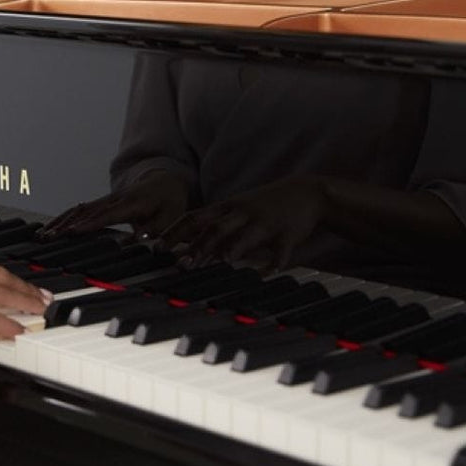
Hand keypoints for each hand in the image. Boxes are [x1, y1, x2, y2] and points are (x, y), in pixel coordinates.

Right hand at [39, 169, 192, 239]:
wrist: (165, 181)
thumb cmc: (169, 202)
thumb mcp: (171, 217)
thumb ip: (156, 230)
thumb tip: (141, 241)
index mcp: (132, 202)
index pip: (107, 214)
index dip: (90, 223)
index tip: (73, 231)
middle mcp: (114, 199)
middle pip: (85, 212)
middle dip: (65, 225)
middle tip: (48, 238)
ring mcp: (105, 200)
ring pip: (78, 210)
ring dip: (60, 222)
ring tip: (42, 236)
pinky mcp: (100, 203)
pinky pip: (78, 210)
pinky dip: (63, 218)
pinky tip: (49, 228)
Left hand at [164, 176, 329, 269]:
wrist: (307, 192)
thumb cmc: (263, 205)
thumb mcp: (235, 210)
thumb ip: (213, 227)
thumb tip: (183, 247)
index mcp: (226, 208)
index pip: (194, 218)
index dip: (175, 232)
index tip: (157, 247)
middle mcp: (242, 213)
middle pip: (216, 228)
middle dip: (198, 246)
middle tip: (182, 264)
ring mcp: (265, 223)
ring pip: (246, 236)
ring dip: (233, 249)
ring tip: (221, 263)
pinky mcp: (287, 234)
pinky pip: (281, 250)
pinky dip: (274, 262)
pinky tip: (267, 274)